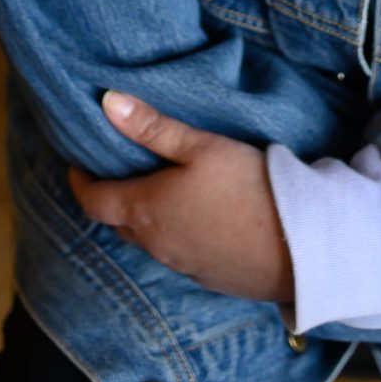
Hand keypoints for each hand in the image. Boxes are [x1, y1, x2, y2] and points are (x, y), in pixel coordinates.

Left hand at [68, 92, 294, 304]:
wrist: (301, 249)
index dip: (79, 181)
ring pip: (150, 240)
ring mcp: (183, 266)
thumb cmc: (249, 189)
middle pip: (119, 222)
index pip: (92, 200)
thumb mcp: (202, 147)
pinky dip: (178, 234)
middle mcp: (156, 245)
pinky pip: (180, 254)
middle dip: (113, 197)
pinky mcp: (211, 278)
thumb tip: (106, 103)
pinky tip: (202, 217)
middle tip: (121, 170)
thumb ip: (153, 127)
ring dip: (146, 218)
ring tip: (162, 190)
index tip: (79, 162)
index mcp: (144, 210)